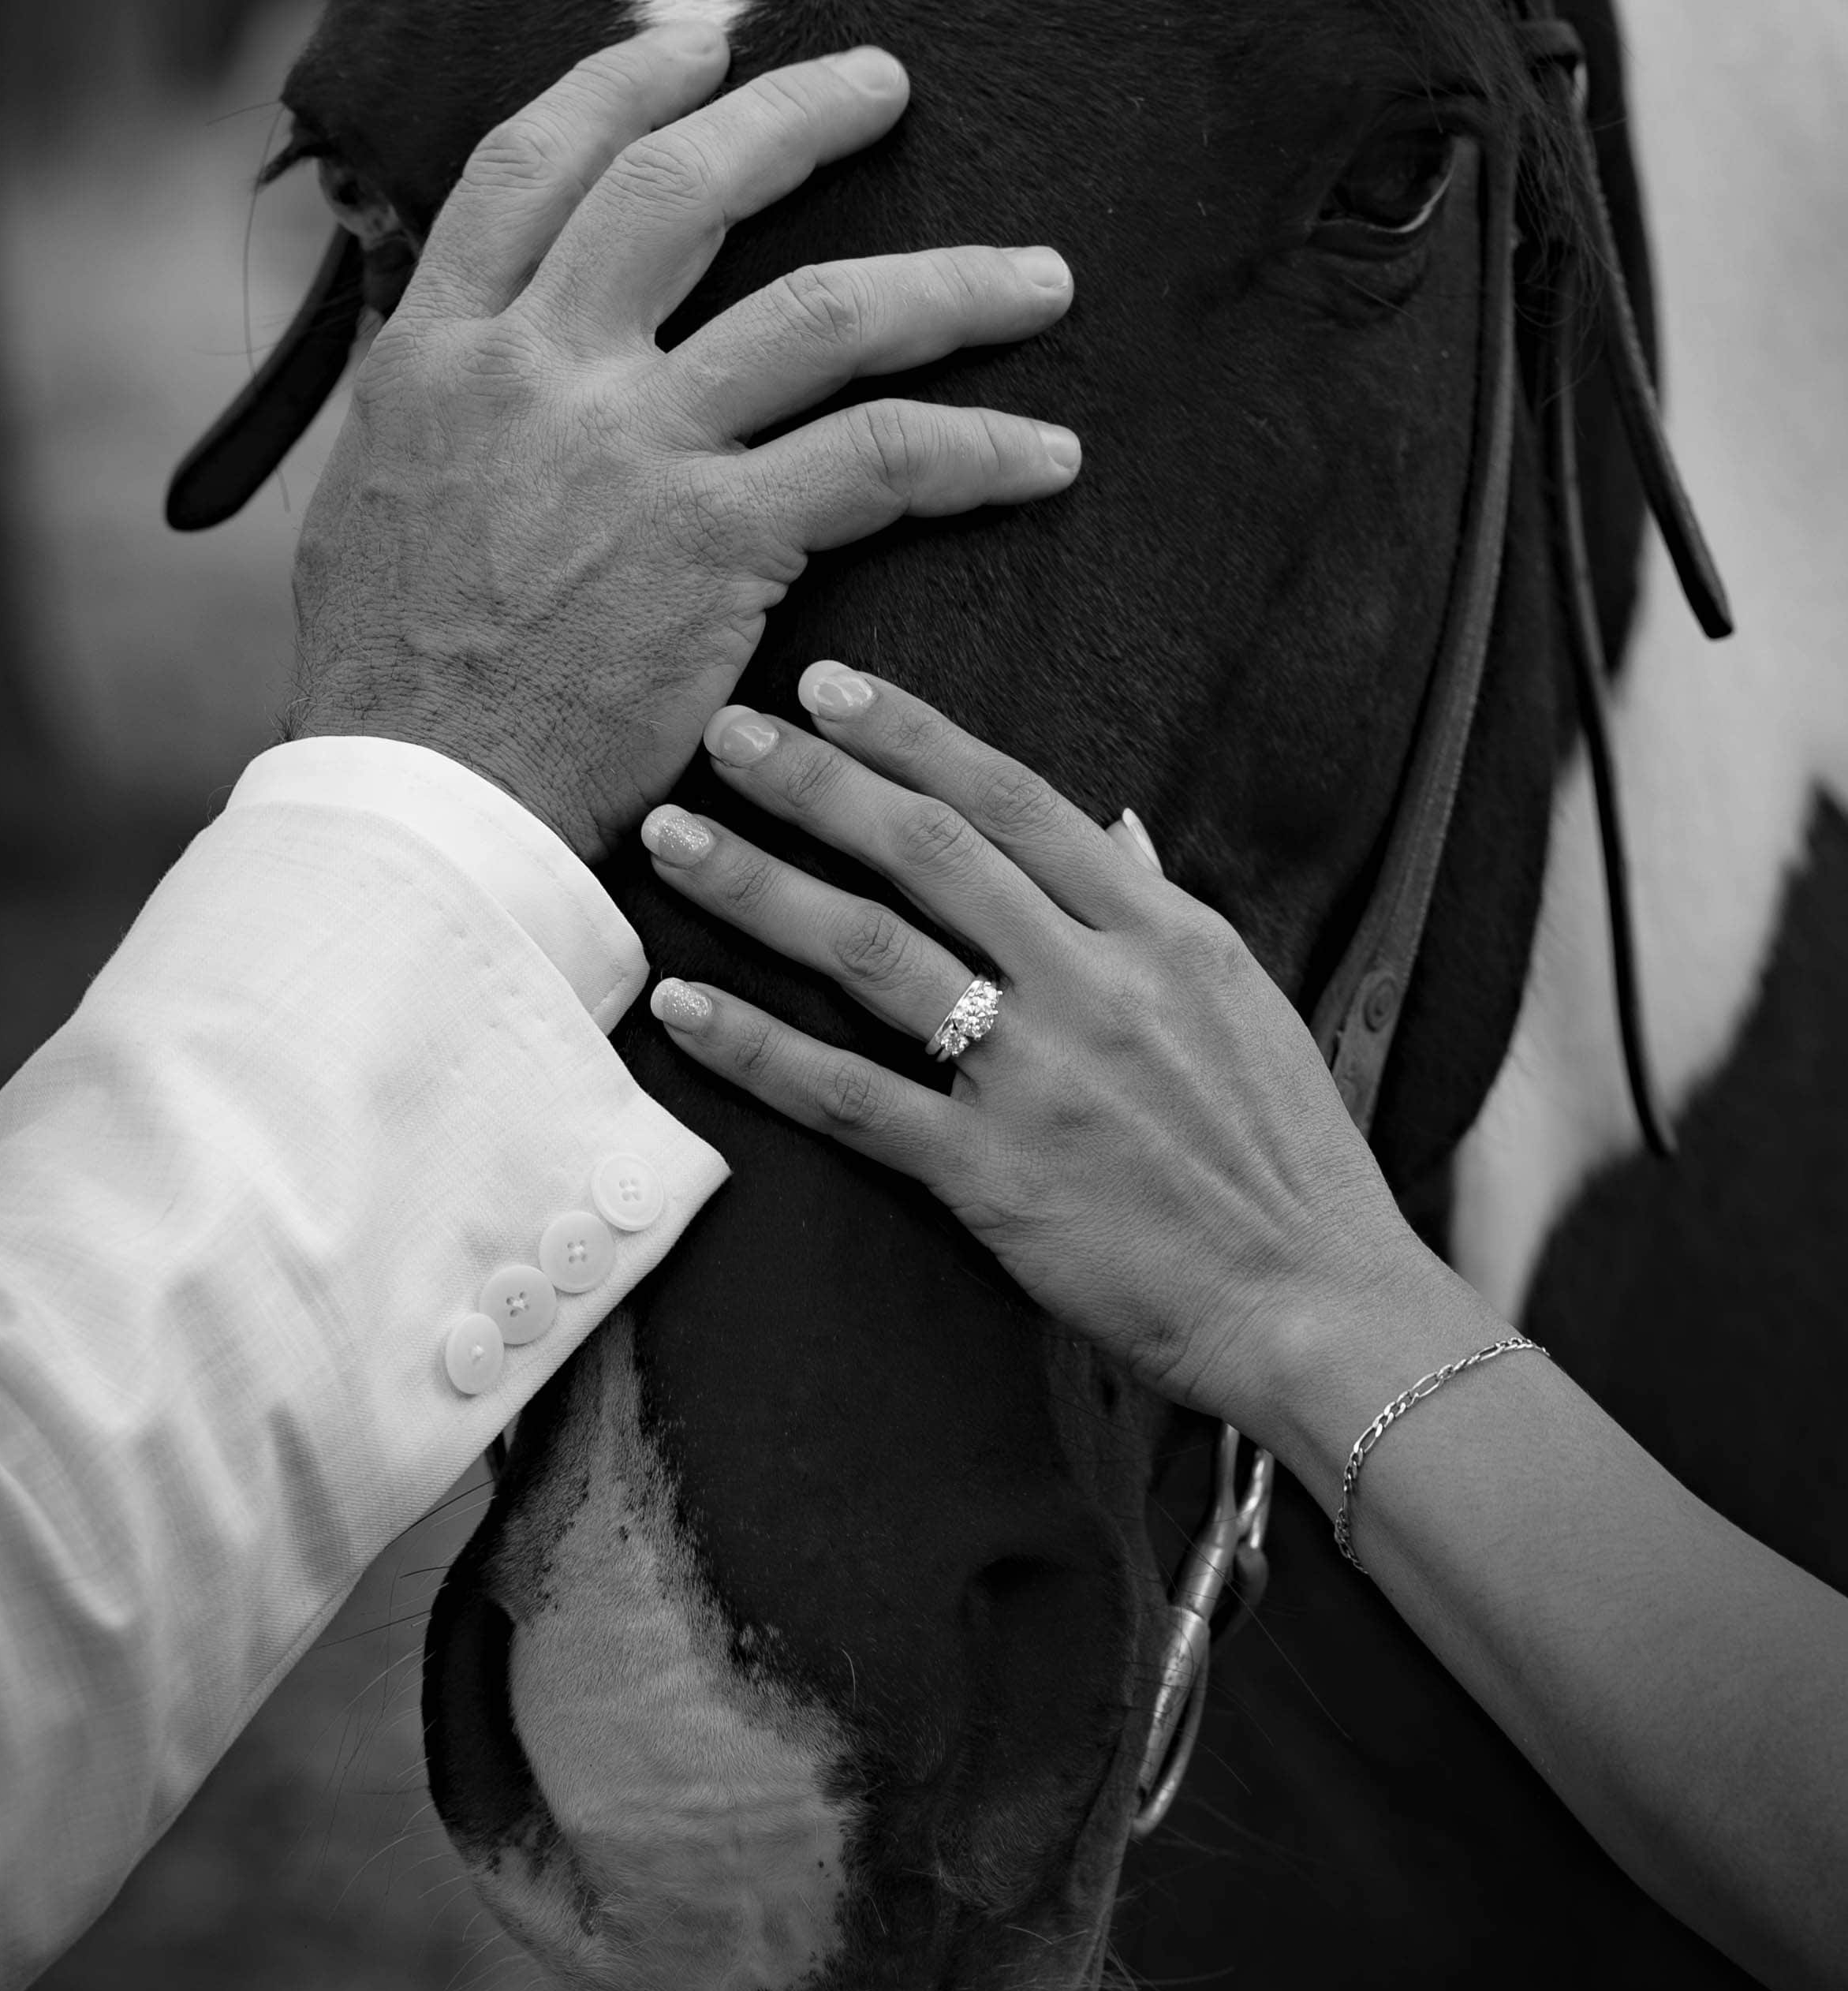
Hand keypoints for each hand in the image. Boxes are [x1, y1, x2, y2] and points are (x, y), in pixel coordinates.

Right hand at [286, 29, 1080, 860]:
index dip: (620, 85)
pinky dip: (975, 450)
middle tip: (887, 87)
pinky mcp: (719, 542)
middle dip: (796, 118)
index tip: (698, 43)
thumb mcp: (369, 491)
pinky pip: (881, 460)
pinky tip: (1042, 455)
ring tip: (1040, 278)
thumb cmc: (392, 671)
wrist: (423, 797)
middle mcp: (536, 371)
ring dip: (948, 284)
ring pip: (819, 313)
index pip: (528, 166)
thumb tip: (464, 325)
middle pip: (679, 190)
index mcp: (439, 352)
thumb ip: (437, 393)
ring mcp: (633, 449)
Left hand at [637, 665, 1443, 1448]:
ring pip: (873, 952)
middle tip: (723, 732)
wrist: (1316, 1305)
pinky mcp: (994, 1176)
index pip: (1016, 801)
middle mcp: (1095, 984)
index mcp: (1163, 931)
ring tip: (675, 840)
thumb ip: (1159, 907)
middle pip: (927, 852)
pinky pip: (852, 1096)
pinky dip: (759, 1047)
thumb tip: (1111, 824)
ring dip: (761, 887)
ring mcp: (1039, 1077)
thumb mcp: (1241, 999)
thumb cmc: (1284, 1156)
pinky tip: (685, 1007)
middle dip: (813, 781)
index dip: (911, 735)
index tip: (827, 685)